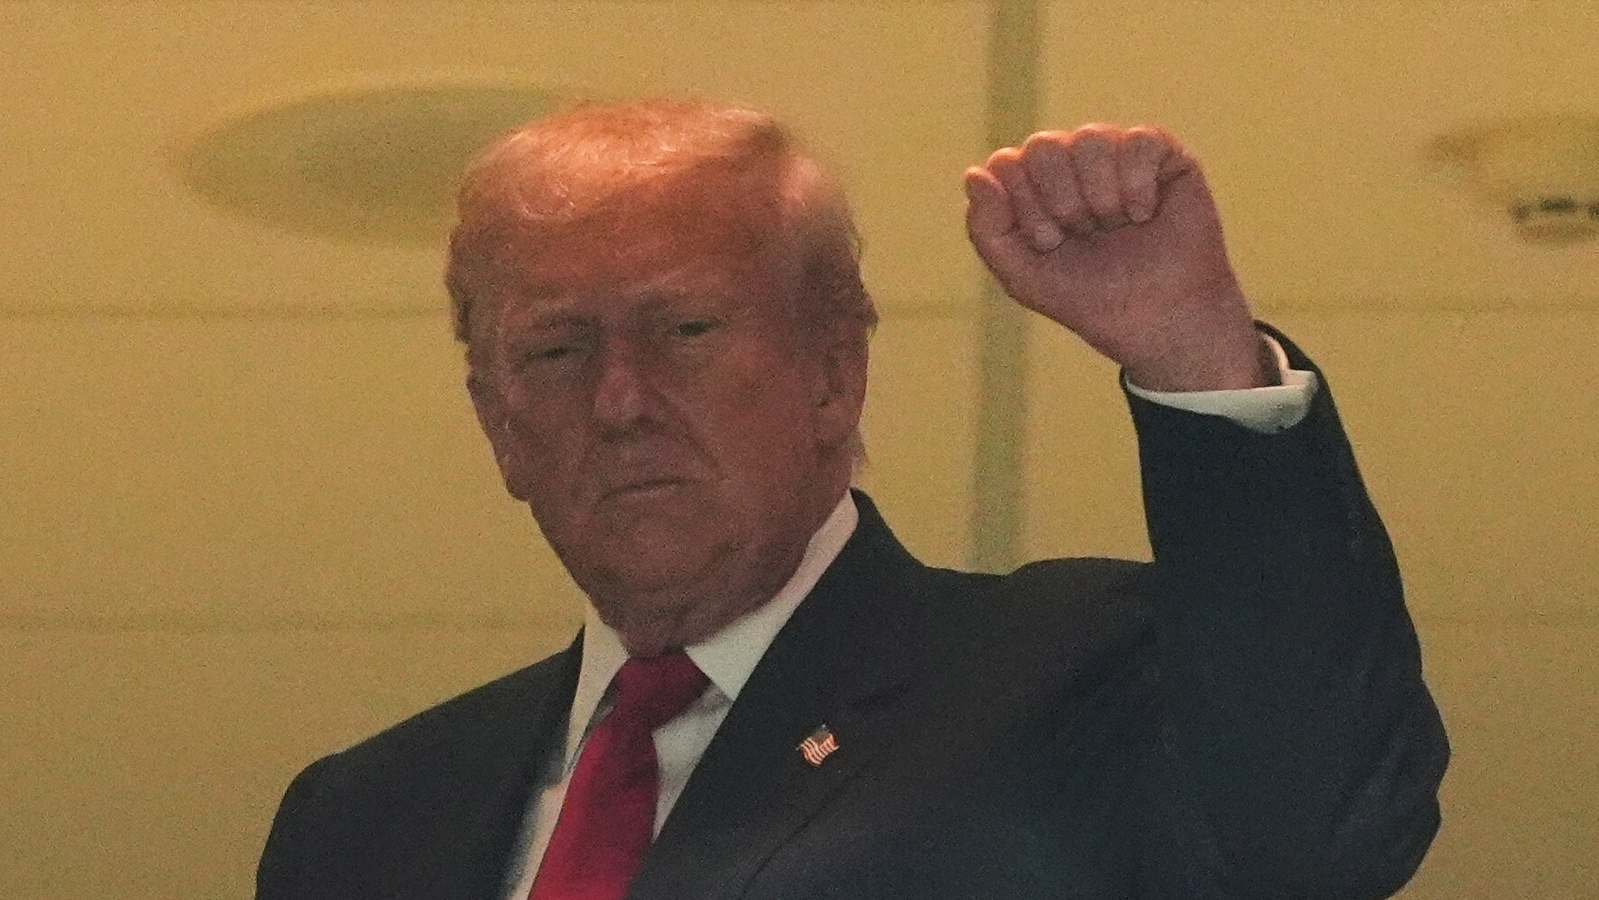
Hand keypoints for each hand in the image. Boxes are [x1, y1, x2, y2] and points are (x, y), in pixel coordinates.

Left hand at [964, 124, 1272, 391]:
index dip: (1024, 204)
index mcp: (1031, 185)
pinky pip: (1139, 140)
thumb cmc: (1087, 297)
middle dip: (1061, 200)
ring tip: (1114, 224)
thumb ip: (987, 230)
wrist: (1155, 319)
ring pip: (1090, 138)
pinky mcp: (1162, 154)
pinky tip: (1144, 214)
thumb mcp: (1022, 275)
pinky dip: (1137, 183)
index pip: (1006, 164)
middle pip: (1044, 145)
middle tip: (1083, 233)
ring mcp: (1115, 154)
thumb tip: (974, 173)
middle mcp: (1070, 162)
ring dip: (1099, 194)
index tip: (1049, 242)